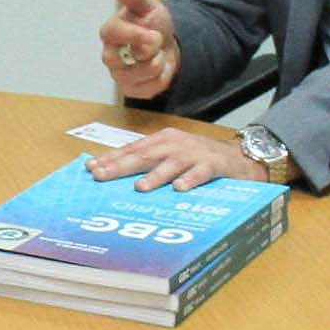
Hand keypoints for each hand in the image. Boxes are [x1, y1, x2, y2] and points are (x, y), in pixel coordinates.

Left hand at [86, 127, 261, 192]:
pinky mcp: (213, 165)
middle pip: (145, 156)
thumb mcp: (171, 156)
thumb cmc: (199, 159)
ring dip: (155, 176)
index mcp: (162, 141)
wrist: (238, 158)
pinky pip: (200, 173)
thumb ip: (149, 162)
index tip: (91, 168)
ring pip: (171, 165)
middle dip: (121, 166)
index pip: (132, 149)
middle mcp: (175, 144)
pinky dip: (190, 180)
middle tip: (102, 176)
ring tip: (139, 187)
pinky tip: (179, 189)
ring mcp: (194, 153)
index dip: (112, 158)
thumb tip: (116, 173)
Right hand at [99, 0, 180, 99]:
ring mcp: (119, 75)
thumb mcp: (148, 6)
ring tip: (159, 53)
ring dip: (156, 63)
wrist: (167, 44)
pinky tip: (161, 67)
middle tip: (158, 42)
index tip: (154, 34)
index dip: (133, 35)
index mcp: (111, 32)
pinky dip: (161, 77)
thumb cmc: (152, 23)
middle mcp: (110, 56)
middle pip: (116, 61)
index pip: (111, 34)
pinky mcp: (132, 90)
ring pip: (137, 76)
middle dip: (145, 53)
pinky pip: (148, 89)